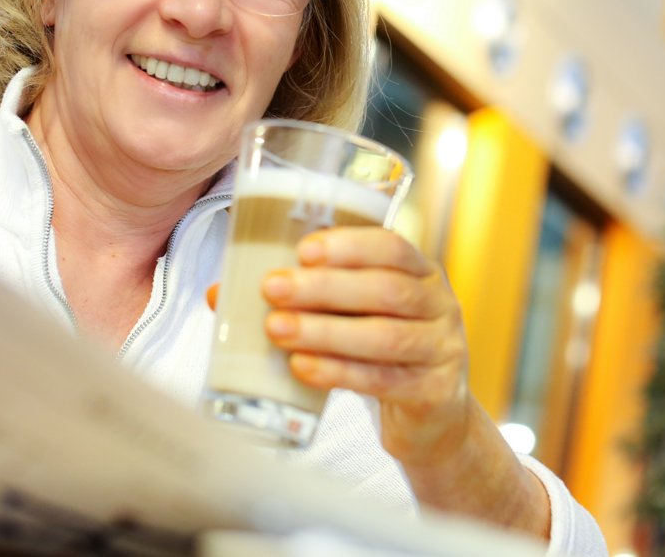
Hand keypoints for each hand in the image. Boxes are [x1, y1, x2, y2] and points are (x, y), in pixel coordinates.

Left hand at [259, 227, 471, 466]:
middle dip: (324, 287)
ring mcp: (442, 349)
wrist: (433, 420)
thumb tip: (222, 294)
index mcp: (421, 272)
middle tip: (273, 287)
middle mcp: (439, 305)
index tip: (303, 248)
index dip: (349, 245)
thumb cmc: (383, 352)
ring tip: (277, 328)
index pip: (392, 246)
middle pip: (384, 289)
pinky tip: (302, 367)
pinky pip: (383, 379)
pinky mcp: (434, 392)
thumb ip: (304, 299)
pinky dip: (338, 373)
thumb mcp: (356, 316)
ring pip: (383, 335)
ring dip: (325, 331)